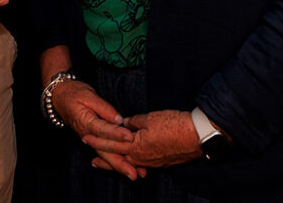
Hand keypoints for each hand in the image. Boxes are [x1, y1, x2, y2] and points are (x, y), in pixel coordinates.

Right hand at [52, 79, 144, 180]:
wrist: (60, 98)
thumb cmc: (75, 94)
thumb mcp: (88, 95)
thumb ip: (104, 108)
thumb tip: (119, 119)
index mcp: (86, 123)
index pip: (103, 130)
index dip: (117, 134)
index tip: (130, 137)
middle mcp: (88, 136)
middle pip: (105, 151)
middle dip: (120, 163)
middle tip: (134, 172)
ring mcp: (91, 140)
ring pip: (106, 156)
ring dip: (121, 166)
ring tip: (136, 173)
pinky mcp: (94, 141)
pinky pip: (106, 154)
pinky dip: (117, 162)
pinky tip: (129, 168)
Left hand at [85, 110, 202, 168]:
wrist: (197, 137)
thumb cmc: (173, 124)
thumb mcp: (149, 118)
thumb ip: (134, 122)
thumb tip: (123, 124)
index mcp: (135, 146)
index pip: (111, 143)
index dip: (97, 140)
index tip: (85, 138)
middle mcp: (141, 158)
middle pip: (118, 158)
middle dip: (103, 158)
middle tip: (92, 161)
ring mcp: (152, 162)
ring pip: (130, 162)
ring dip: (118, 163)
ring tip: (108, 164)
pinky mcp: (162, 162)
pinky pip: (142, 164)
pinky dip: (133, 163)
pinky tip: (133, 163)